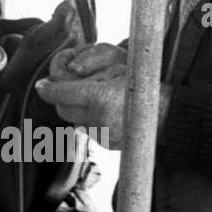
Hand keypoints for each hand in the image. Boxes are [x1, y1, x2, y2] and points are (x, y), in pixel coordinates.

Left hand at [36, 45, 171, 150]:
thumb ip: (89, 67)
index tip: (41, 85)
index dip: (46, 88)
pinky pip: (89, 130)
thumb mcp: (117, 66)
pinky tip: (104, 111)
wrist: (170, 115)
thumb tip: (66, 71)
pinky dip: (89, 119)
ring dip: (75, 109)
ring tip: (91, 97)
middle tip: (64, 87)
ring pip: (74, 120)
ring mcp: (101, 135)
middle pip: (62, 109)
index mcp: (97, 97)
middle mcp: (96, 119)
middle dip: (60, 98)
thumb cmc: (145, 83)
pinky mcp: (107, 145)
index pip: (58, 94)